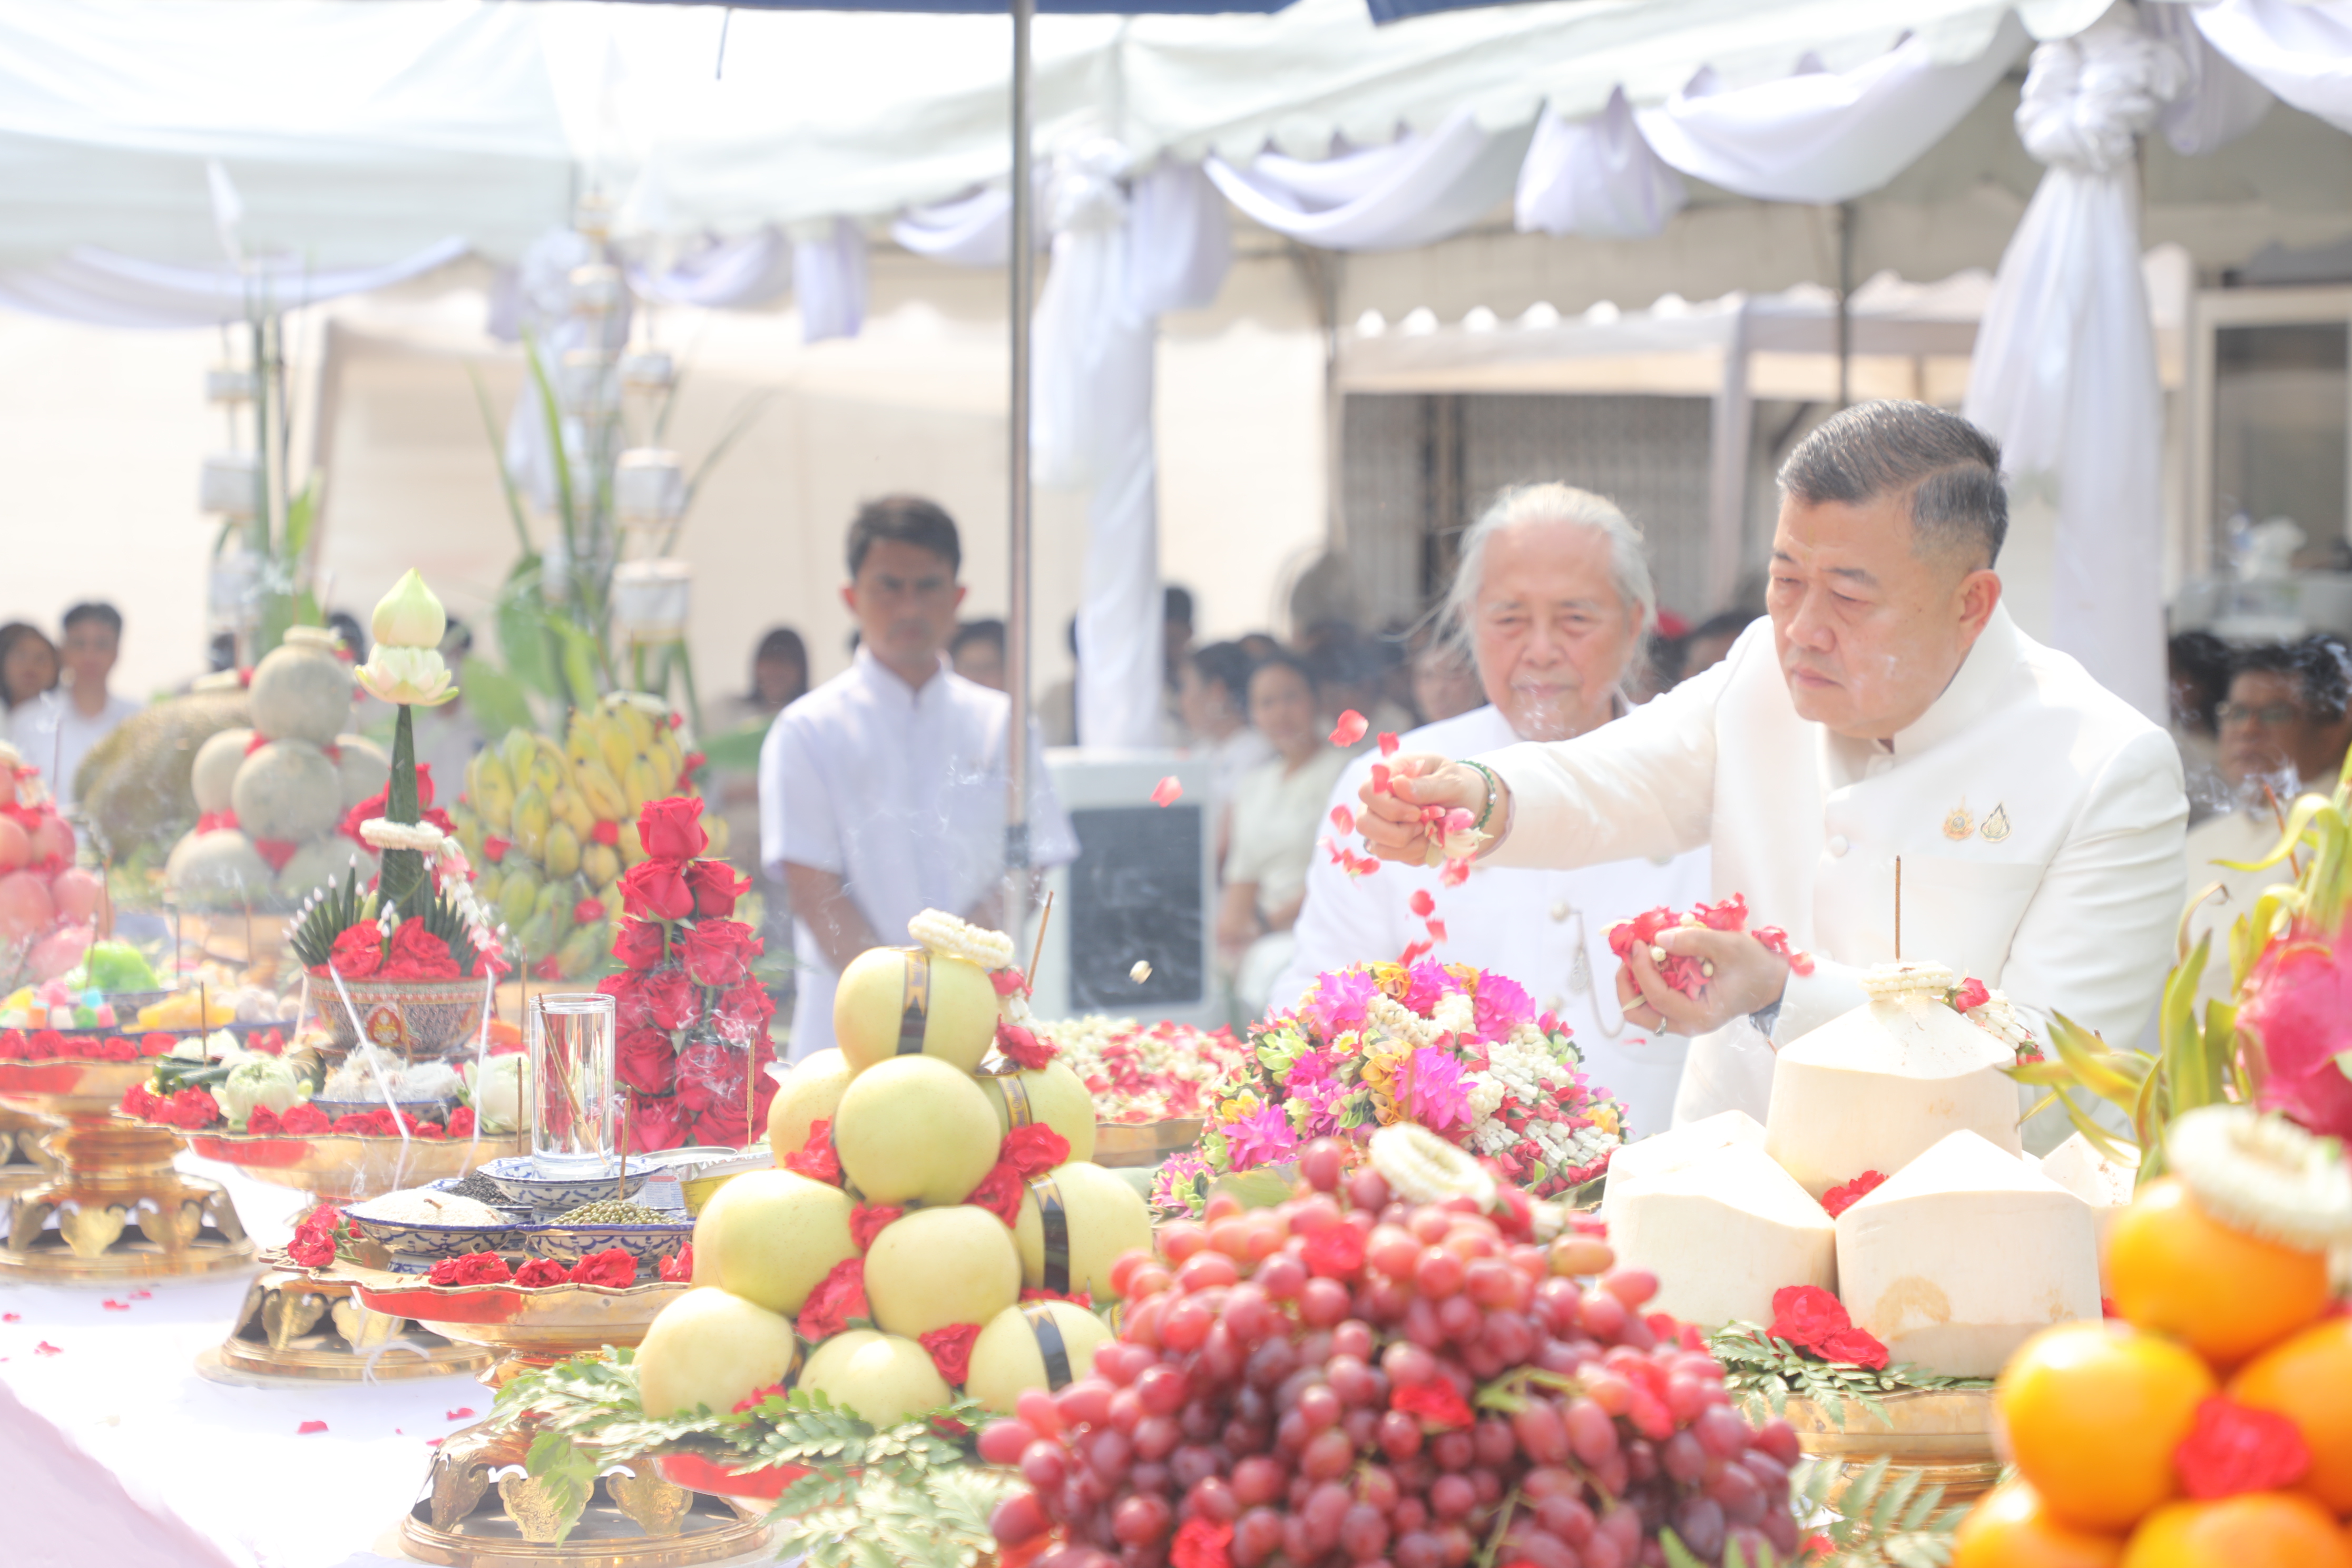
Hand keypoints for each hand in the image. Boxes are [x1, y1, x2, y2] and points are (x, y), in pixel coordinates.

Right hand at [1356, 754, 1496, 863]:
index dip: (1389, 808)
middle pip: (1364, 823)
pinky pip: (1393, 856)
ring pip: (1377, 846)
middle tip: (1422, 825)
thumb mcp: (1451, 780)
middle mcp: (1377, 799)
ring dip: (1408, 846)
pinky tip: (1428, 841)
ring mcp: (1380, 822)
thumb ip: (1426, 785)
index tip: (1418, 813)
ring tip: (1428, 832)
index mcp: (1389, 774)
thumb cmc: (1456, 784)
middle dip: (1397, 833)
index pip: (1368, 791)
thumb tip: (1398, 784)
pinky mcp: (1389, 842)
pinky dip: (1415, 853)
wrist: (1468, 802)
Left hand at [1615, 924, 1790, 1036]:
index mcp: (1700, 1016)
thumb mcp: (1729, 947)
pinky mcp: (1681, 1008)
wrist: (1770, 981)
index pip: (1658, 997)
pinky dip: (1645, 979)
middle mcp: (1687, 1023)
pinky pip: (1652, 999)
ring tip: (1637, 953)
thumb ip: (1694, 940)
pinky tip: (1650, 957)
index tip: (1638, 944)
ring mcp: (1682, 1018)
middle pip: (1638, 1013)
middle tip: (1629, 954)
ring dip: (1633, 980)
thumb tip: (1658, 938)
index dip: (1642, 970)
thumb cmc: (1754, 966)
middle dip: (1626, 983)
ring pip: (1641, 1008)